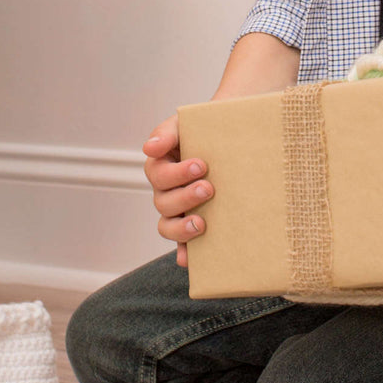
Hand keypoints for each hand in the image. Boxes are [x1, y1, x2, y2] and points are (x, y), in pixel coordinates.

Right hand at [143, 113, 213, 267]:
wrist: (234, 135)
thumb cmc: (207, 129)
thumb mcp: (186, 124)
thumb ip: (167, 132)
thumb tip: (149, 148)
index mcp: (162, 164)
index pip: (158, 173)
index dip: (176, 174)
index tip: (201, 165)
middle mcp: (167, 190)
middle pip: (163, 201)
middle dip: (185, 197)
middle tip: (209, 188)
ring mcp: (179, 210)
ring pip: (167, 226)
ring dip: (182, 228)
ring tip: (202, 223)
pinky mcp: (192, 225)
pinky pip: (181, 245)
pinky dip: (183, 254)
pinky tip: (189, 259)